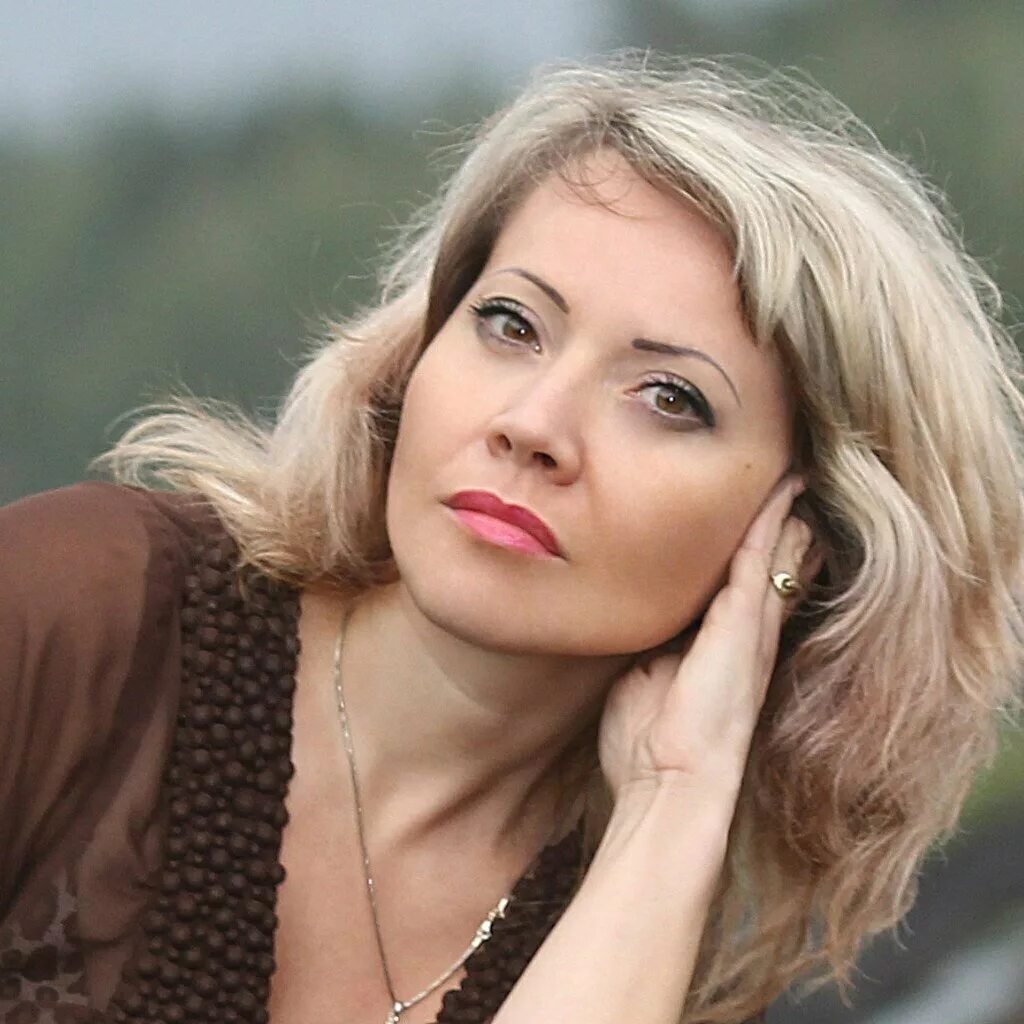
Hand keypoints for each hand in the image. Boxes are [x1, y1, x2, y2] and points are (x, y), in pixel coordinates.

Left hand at [598, 476, 812, 802]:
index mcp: (719, 652)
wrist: (669, 785)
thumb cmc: (647, 747)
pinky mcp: (743, 624)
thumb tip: (635, 627)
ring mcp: (749, 629)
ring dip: (783, 519)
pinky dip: (773, 521)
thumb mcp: (641, 684)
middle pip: (770, 570)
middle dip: (782, 530)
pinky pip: (760, 558)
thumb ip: (649, 650)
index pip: (741, 593)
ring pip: (772, 558)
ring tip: (796, 479)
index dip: (753, 557)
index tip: (754, 526)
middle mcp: (745, 637)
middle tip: (795, 487)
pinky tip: (786, 490)